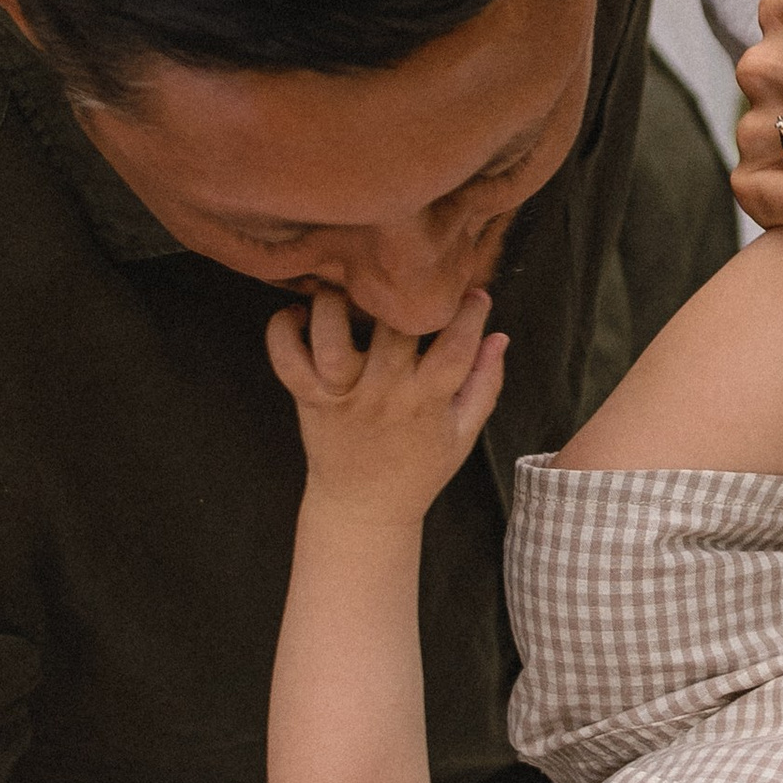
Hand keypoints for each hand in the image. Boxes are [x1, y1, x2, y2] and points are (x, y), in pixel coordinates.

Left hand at [266, 282, 506, 522]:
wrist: (363, 509)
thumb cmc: (418, 468)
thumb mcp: (463, 432)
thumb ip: (484, 383)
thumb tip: (499, 335)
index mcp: (427, 401)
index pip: (456, 346)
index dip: (469, 313)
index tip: (472, 293)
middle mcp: (383, 393)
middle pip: (394, 331)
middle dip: (404, 296)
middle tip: (404, 273)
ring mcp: (342, 395)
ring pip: (331, 338)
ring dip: (336, 303)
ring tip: (346, 287)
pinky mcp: (308, 398)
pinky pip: (285, 358)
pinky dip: (283, 329)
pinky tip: (299, 314)